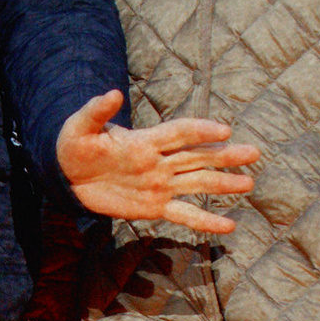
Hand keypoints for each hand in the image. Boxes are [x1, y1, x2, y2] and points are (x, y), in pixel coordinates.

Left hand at [56, 92, 256, 239]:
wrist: (66, 176)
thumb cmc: (74, 146)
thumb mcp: (79, 127)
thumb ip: (96, 112)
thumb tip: (113, 94)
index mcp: (145, 141)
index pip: (179, 133)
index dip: (201, 131)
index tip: (224, 132)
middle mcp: (159, 162)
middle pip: (198, 157)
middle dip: (225, 156)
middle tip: (253, 153)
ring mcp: (160, 185)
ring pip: (197, 184)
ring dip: (223, 184)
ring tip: (249, 183)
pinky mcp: (154, 207)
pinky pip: (184, 214)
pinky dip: (206, 221)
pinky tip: (229, 227)